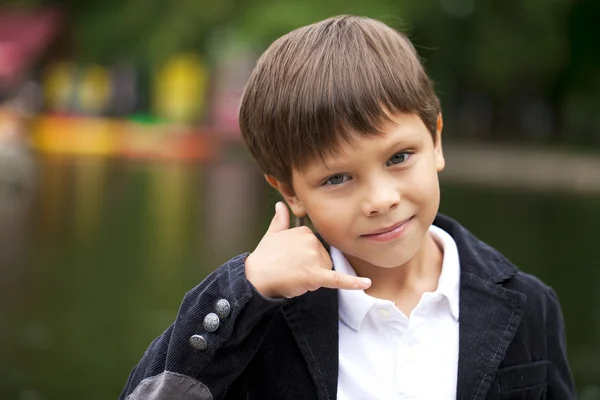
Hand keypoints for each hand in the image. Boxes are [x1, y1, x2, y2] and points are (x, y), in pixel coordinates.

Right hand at [245, 202, 370, 298]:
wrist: (254, 277)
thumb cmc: (264, 258)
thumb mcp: (272, 234)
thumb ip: (280, 219)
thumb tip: (279, 204)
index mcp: (305, 231)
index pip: (317, 247)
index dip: (306, 258)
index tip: (290, 260)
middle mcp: (311, 240)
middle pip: (324, 259)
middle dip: (311, 268)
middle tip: (290, 271)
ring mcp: (313, 258)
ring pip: (326, 271)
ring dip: (313, 278)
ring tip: (293, 277)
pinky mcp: (315, 275)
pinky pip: (338, 279)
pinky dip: (353, 282)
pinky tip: (366, 283)